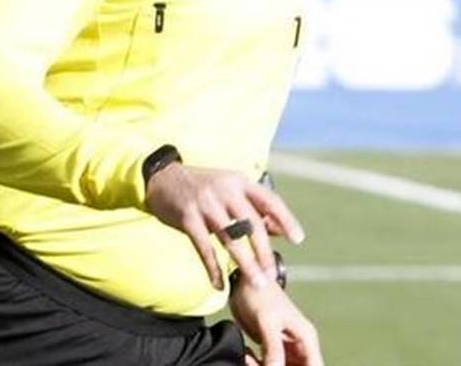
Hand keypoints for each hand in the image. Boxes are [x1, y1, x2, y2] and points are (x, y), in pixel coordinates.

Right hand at [144, 163, 304, 290]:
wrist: (163, 177)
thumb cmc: (202, 186)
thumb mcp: (230, 188)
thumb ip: (253, 207)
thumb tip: (279, 230)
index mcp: (239, 182)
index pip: (269, 200)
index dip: (285, 219)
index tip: (297, 239)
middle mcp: (225, 190)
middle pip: (251, 225)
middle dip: (264, 252)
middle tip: (272, 274)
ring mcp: (205, 203)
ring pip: (231, 238)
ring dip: (246, 264)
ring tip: (257, 283)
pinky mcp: (188, 217)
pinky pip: (204, 247)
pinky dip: (213, 268)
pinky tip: (219, 283)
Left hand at [230, 276, 322, 365]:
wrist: (242, 283)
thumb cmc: (260, 294)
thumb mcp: (267, 322)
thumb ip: (273, 349)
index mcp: (306, 338)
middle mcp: (299, 345)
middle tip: (259, 365)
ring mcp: (285, 348)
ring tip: (249, 359)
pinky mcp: (271, 348)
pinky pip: (267, 364)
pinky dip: (256, 364)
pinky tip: (247, 355)